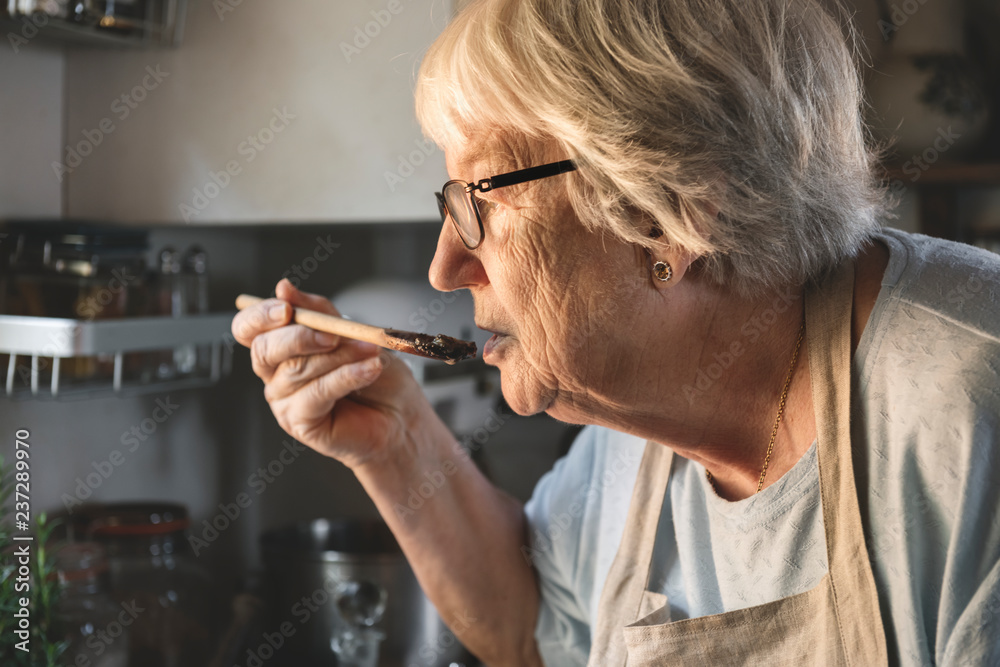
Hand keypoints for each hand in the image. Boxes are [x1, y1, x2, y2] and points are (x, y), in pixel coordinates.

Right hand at [231, 279, 428, 468]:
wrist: (401, 412)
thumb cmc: (374, 370)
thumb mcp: (350, 331)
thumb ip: (318, 312)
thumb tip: (283, 288)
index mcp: (280, 347)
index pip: (248, 328)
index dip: (260, 316)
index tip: (286, 307)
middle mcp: (275, 374)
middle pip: (263, 350)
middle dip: (298, 337)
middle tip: (334, 334)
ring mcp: (285, 401)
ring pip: (298, 369)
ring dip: (339, 355)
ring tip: (371, 350)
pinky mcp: (301, 423)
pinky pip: (317, 393)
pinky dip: (347, 376)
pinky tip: (370, 369)